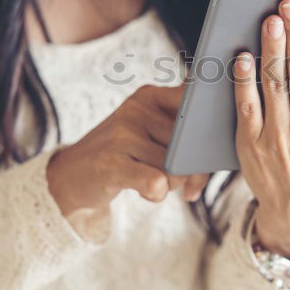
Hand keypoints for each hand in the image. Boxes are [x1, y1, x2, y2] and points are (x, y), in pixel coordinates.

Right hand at [46, 84, 210, 241]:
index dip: (210, 134)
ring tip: (153, 182)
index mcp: (149, 97)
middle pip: (190, 144)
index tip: (213, 153)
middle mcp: (136, 110)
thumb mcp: (148, 131)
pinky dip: (157, 193)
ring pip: (175, 167)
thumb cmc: (122, 156)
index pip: (196, 108)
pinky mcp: (110, 163)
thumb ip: (182, 130)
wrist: (71, 176)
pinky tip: (147, 192)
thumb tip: (218, 146)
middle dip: (193, 170)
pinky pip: (156, 181)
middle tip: (186, 184)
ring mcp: (121, 135)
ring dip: (170, 185)